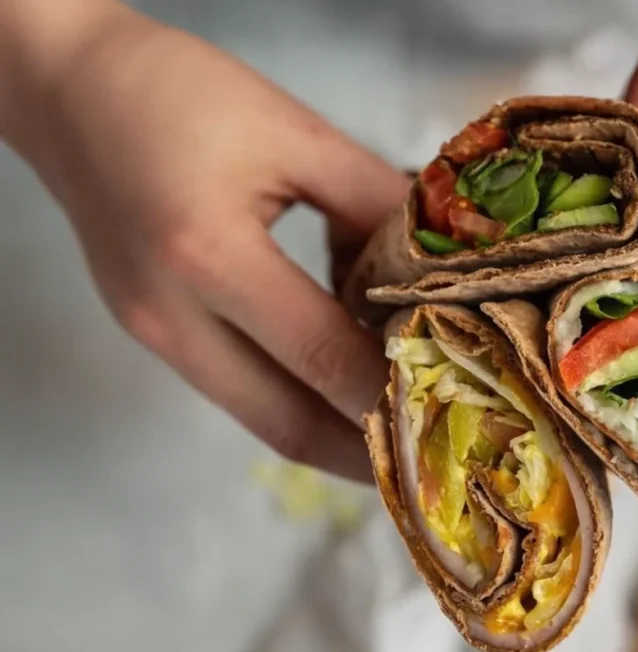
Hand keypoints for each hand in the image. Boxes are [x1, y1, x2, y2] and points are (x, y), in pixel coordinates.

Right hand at [0, 1, 409, 480]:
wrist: (73, 91)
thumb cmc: (182, 94)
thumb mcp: (295, 133)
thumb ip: (373, 202)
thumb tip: (438, 264)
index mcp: (208, 256)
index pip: (322, 356)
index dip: (390, 395)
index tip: (454, 416)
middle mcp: (172, 316)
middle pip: (286, 423)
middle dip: (364, 455)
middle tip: (433, 465)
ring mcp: (153, 333)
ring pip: (260, 416)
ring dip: (332, 435)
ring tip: (401, 434)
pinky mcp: (150, 332)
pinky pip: (236, 388)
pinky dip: (295, 397)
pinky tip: (340, 385)